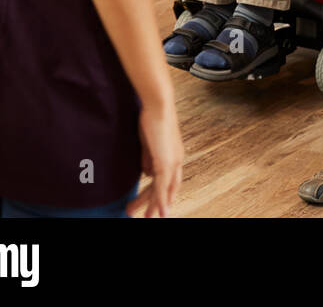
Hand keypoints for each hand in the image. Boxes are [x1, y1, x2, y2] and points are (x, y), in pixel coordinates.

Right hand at [126, 101, 182, 217]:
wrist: (157, 105)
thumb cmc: (152, 118)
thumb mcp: (148, 144)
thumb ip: (147, 159)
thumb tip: (146, 174)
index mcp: (173, 155)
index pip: (168, 179)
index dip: (162, 193)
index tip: (152, 203)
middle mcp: (176, 160)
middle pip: (168, 188)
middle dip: (157, 203)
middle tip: (146, 216)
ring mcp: (173, 161)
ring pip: (164, 190)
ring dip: (155, 206)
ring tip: (146, 218)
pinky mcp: (166, 161)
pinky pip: (162, 185)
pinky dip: (161, 200)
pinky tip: (159, 211)